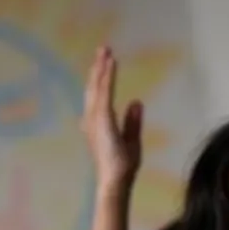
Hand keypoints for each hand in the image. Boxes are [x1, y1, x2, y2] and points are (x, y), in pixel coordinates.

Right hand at [82, 48, 144, 229]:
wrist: (116, 180)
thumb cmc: (123, 166)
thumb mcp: (132, 140)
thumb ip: (133, 121)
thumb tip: (137, 101)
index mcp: (98, 124)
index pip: (99, 96)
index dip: (101, 78)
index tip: (107, 62)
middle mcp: (92, 119)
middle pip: (94, 88)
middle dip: (98, 67)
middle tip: (103, 48)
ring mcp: (95, 118)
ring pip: (97, 87)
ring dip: (101, 68)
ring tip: (105, 51)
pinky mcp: (102, 118)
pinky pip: (105, 92)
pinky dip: (108, 76)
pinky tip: (111, 64)